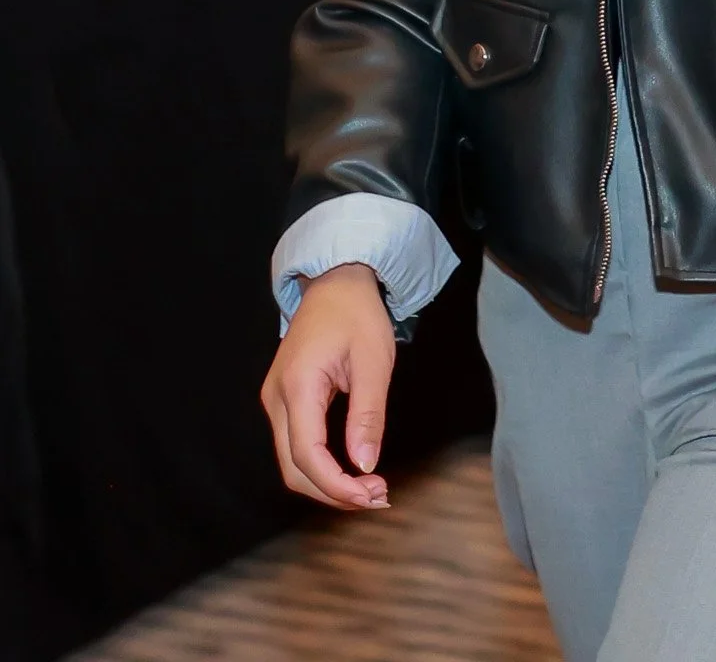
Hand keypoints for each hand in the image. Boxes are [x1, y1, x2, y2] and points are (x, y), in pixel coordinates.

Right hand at [261, 262, 395, 510]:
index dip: (337, 486)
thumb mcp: (374, 361)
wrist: (336, 280)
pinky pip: (295, 445)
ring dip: (326, 483)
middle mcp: (276, 398)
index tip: (371, 496)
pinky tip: (349, 470)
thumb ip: (368, 416)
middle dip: (332, 492)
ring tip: (368, 489)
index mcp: (297, 386)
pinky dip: (320, 466)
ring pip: (291, 462)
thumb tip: (365, 466)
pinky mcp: (283, 400)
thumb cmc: (357, 314)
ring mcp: (275, 399)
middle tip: (377, 497)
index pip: (307, 455)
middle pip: (293, 468)